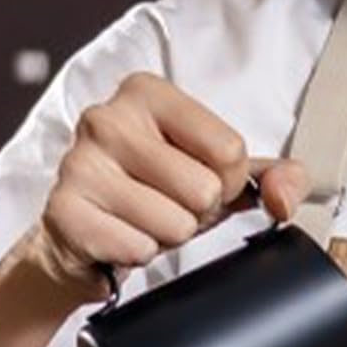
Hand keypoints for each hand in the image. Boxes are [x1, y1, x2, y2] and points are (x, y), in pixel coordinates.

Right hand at [28, 71, 310, 299]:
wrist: (84, 237)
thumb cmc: (155, 192)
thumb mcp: (222, 175)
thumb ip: (276, 176)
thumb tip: (283, 196)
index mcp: (147, 92)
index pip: (229, 149)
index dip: (226, 181)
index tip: (198, 177)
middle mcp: (106, 117)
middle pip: (204, 189)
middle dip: (195, 211)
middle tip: (165, 203)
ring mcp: (79, 163)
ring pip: (174, 223)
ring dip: (167, 234)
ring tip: (142, 219)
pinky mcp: (63, 211)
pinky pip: (138, 248)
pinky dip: (137, 253)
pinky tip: (119, 235)